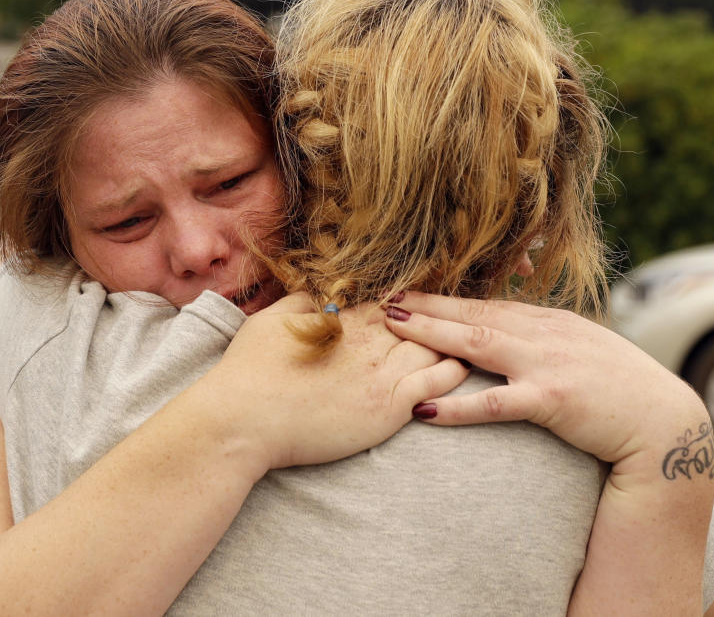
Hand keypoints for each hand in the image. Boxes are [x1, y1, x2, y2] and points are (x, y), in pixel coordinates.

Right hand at [199, 293, 469, 471]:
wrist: (244, 419)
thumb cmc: (248, 371)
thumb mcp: (269, 320)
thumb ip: (300, 302)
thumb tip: (319, 295)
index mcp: (342, 318)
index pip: (387, 302)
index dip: (405, 303)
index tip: (420, 301)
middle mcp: (368, 341)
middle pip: (417, 323)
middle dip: (436, 319)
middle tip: (459, 317)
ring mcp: (381, 374)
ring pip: (433, 348)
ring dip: (450, 342)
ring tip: (469, 340)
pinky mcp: (388, 407)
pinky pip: (436, 383)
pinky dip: (453, 371)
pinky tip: (463, 367)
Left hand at [382, 291, 710, 469]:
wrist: (665, 423)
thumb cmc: (621, 390)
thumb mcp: (580, 351)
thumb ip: (544, 340)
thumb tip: (508, 333)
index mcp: (549, 323)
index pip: (488, 305)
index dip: (445, 299)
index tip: (411, 292)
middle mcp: (544, 335)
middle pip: (473, 314)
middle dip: (426, 305)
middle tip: (385, 297)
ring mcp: (546, 364)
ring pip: (476, 343)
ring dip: (431, 334)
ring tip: (393, 326)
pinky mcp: (552, 401)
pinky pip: (494, 403)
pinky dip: (456, 406)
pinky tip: (424, 409)